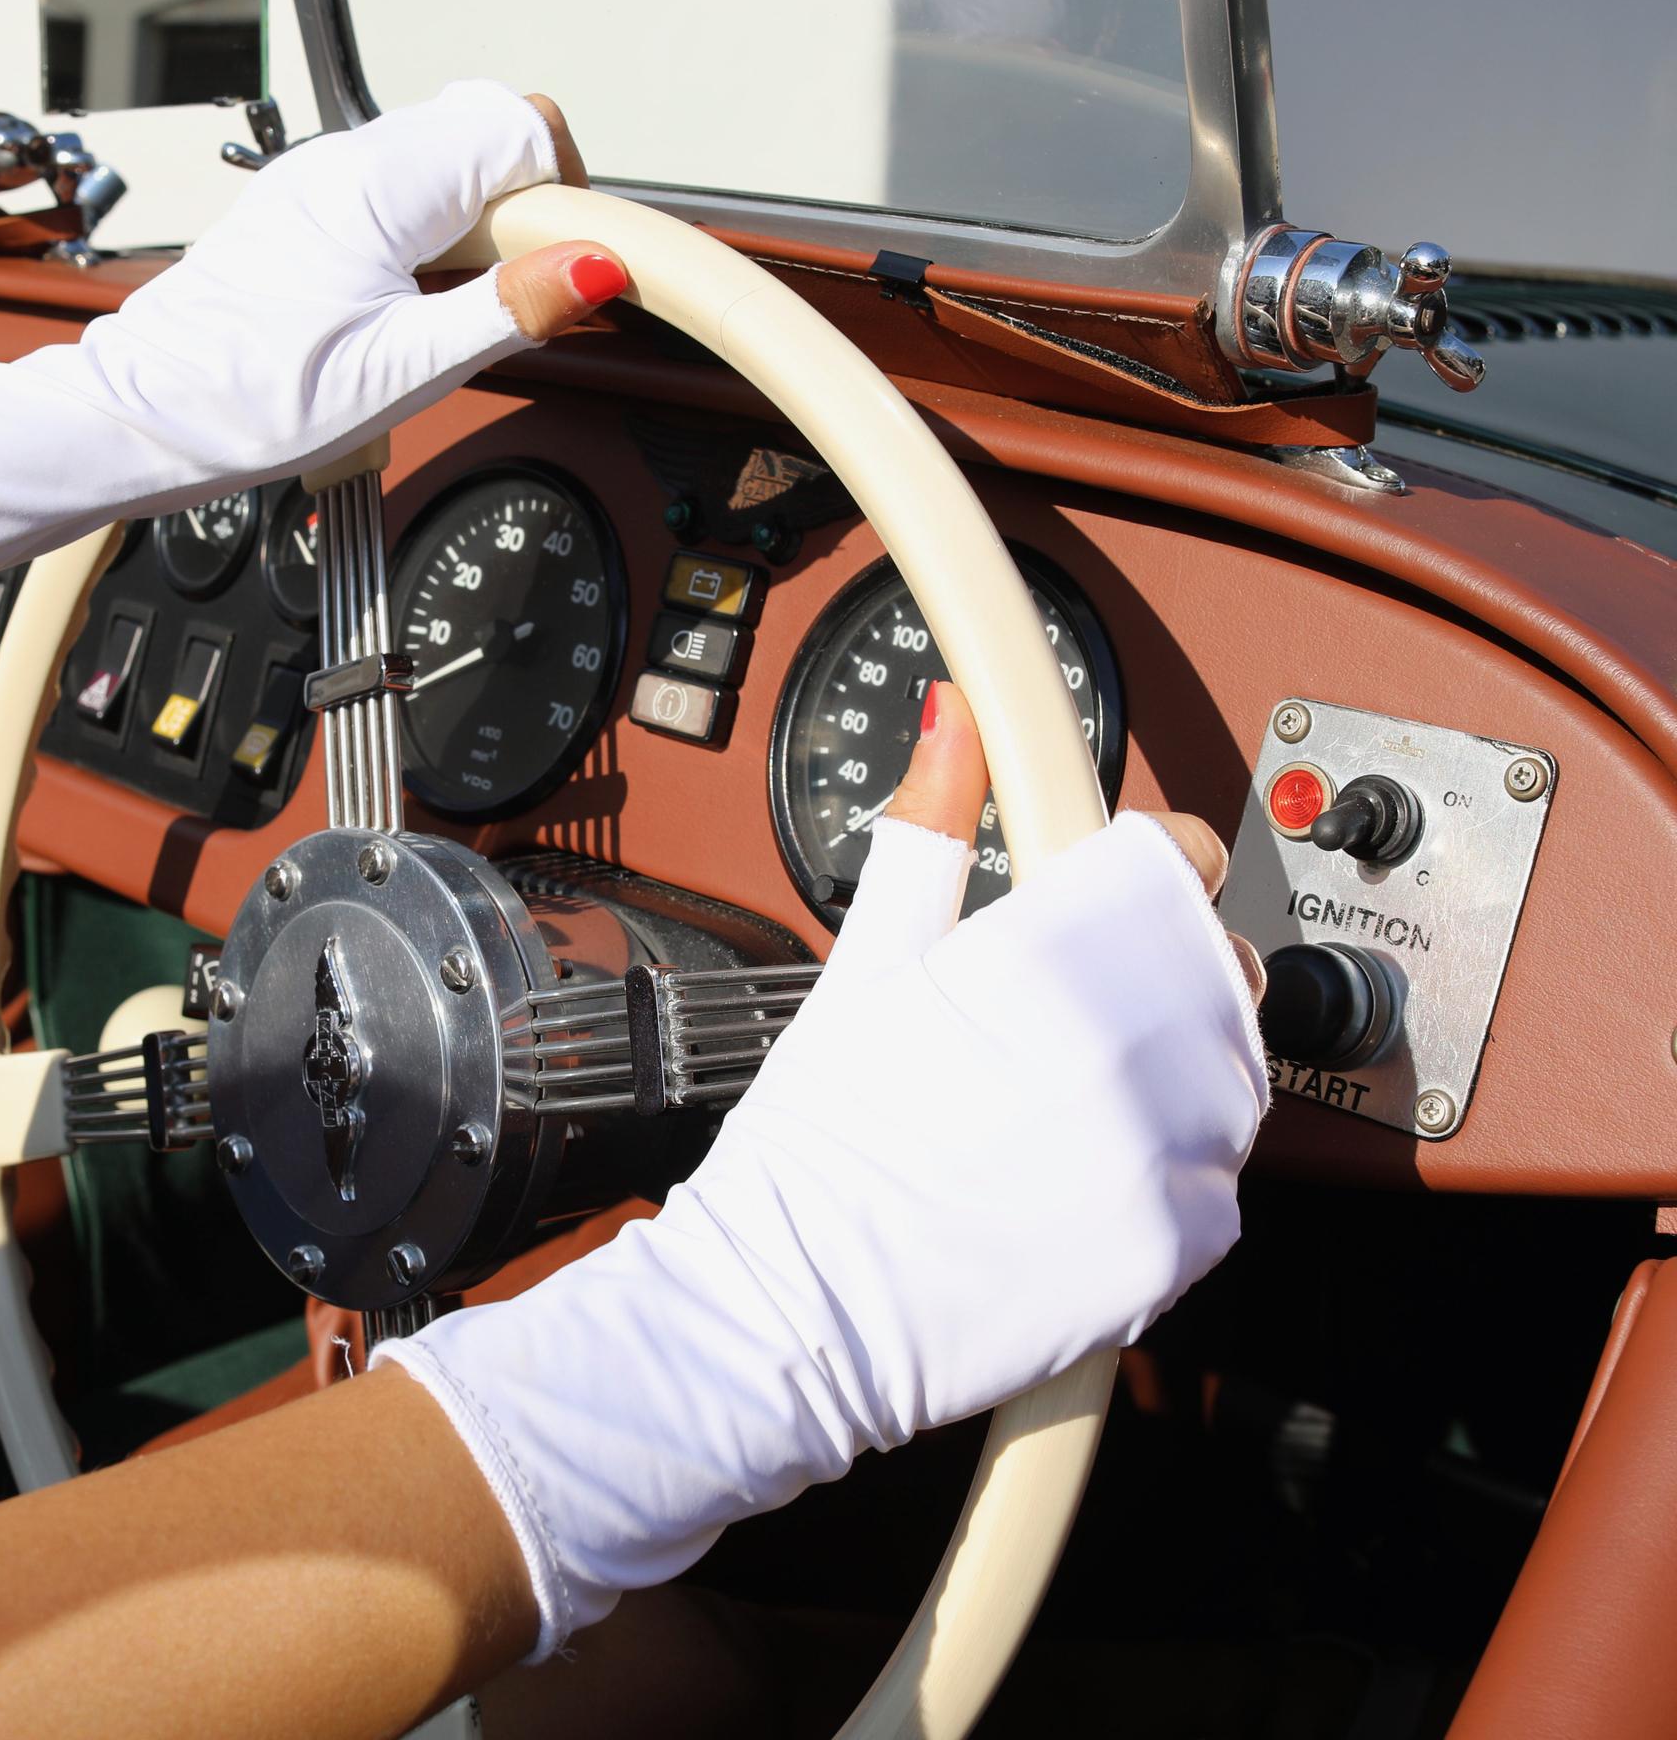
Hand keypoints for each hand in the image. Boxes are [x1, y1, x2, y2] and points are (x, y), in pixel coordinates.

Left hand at [0, 82, 626, 625]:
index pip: (520, 125)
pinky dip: (433, 234)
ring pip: (446, 159)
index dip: (560, 192)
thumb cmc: (252, 398)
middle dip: (525, 206)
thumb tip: (595, 266)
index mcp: (379, 184)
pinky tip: (413, 301)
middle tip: (509, 291)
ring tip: (453, 305)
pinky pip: (403, 190)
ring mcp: (325, 178)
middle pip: (487, 132)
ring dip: (478, 223)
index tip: (555, 264)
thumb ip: (509, 310)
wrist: (147, 414)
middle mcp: (349, 160)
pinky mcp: (310, 208)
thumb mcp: (405, 369)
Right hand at [379, 682, 1266, 1655]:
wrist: (798, 1312)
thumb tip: (954, 721)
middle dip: (1157, 965)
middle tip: (1068, 1005)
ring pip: (1232, 1065)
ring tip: (1065, 1093)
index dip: (1149, 859)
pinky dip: (1169, 1164)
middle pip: (1216, 959)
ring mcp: (1164, 1156)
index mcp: (1048, 959)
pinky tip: (1078, 1168)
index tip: (1122, 877)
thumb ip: (929, 830)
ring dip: (1173, 1062)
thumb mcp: (863, 966)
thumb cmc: (816, 1143)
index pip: (1178, 858)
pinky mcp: (1180, 1247)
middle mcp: (1127, 1053)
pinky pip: (1220, 1172)